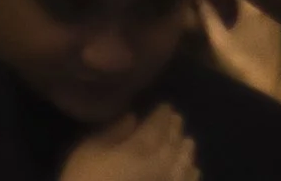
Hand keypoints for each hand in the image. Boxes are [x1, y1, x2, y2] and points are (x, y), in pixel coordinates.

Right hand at [63, 104, 197, 180]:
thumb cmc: (86, 180)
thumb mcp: (89, 151)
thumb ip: (113, 133)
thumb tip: (132, 118)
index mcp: (139, 150)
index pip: (156, 128)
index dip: (162, 116)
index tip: (167, 106)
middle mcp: (159, 167)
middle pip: (172, 145)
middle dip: (175, 131)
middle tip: (178, 119)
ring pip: (183, 167)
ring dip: (186, 152)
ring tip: (189, 142)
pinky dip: (191, 176)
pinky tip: (194, 171)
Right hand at [198, 0, 280, 106]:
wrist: (269, 95)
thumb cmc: (242, 65)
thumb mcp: (218, 40)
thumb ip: (206, 13)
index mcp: (254, 5)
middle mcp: (265, 7)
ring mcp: (270, 18)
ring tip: (206, 5)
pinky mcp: (271, 30)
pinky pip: (251, 10)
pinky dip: (236, 10)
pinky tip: (222, 17)